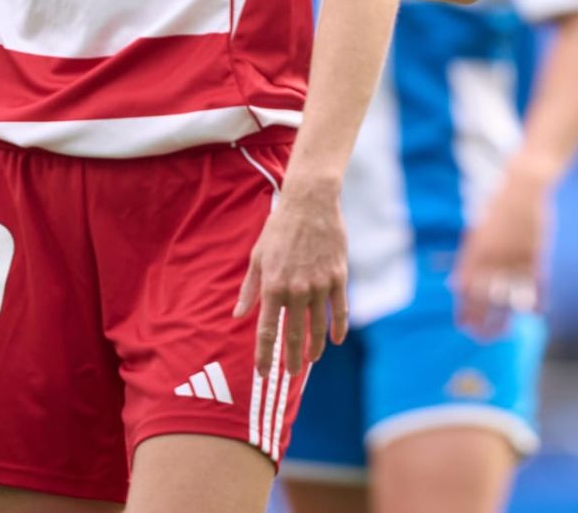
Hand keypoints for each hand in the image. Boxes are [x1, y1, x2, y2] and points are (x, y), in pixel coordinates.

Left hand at [233, 178, 347, 373]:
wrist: (310, 203)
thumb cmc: (279, 228)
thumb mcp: (257, 257)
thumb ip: (250, 289)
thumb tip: (238, 315)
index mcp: (272, 286)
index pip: (266, 331)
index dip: (264, 355)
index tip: (262, 373)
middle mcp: (295, 290)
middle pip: (293, 335)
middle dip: (290, 359)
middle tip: (289, 375)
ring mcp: (319, 285)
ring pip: (317, 327)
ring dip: (314, 348)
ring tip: (310, 360)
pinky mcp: (338, 278)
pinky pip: (339, 310)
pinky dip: (338, 328)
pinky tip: (335, 340)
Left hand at [451, 168, 548, 338]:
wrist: (523, 186)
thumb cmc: (496, 208)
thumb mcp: (476, 230)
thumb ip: (468, 258)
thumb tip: (457, 284)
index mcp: (475, 250)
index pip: (466, 288)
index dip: (464, 309)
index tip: (463, 326)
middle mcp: (494, 257)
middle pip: (487, 298)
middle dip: (483, 321)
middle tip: (482, 338)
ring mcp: (516, 257)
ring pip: (510, 297)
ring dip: (506, 318)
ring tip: (503, 333)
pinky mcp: (536, 255)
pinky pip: (535, 285)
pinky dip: (534, 301)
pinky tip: (533, 314)